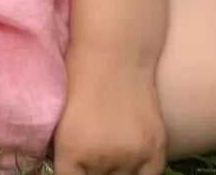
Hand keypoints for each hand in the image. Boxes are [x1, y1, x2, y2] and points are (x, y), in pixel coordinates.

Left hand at [52, 59, 165, 174]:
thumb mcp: (60, 114)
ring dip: (114, 172)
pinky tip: (129, 164)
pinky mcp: (155, 148)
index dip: (70, 173)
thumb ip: (64, 149)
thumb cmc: (79, 75)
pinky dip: (138, 174)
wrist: (114, 52)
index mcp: (71, 148)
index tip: (73, 168)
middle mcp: (101, 157)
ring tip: (108, 157)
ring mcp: (132, 154)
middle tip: (90, 160)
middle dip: (90, 172)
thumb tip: (64, 166)